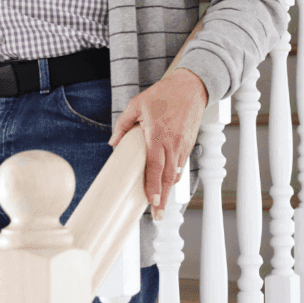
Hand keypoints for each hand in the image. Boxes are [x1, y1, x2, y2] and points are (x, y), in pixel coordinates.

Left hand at [108, 68, 207, 218]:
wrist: (191, 87)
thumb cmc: (163, 94)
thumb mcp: (137, 104)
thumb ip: (122, 125)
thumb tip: (113, 143)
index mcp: (157, 136)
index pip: (155, 167)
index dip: (153, 186)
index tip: (151, 201)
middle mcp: (172, 144)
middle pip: (167, 178)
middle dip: (163, 198)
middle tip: (158, 215)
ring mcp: (182, 145)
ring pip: (176, 173)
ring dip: (169, 190)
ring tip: (162, 205)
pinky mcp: (189, 143)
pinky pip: (181, 164)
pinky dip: (175, 176)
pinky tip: (169, 183)